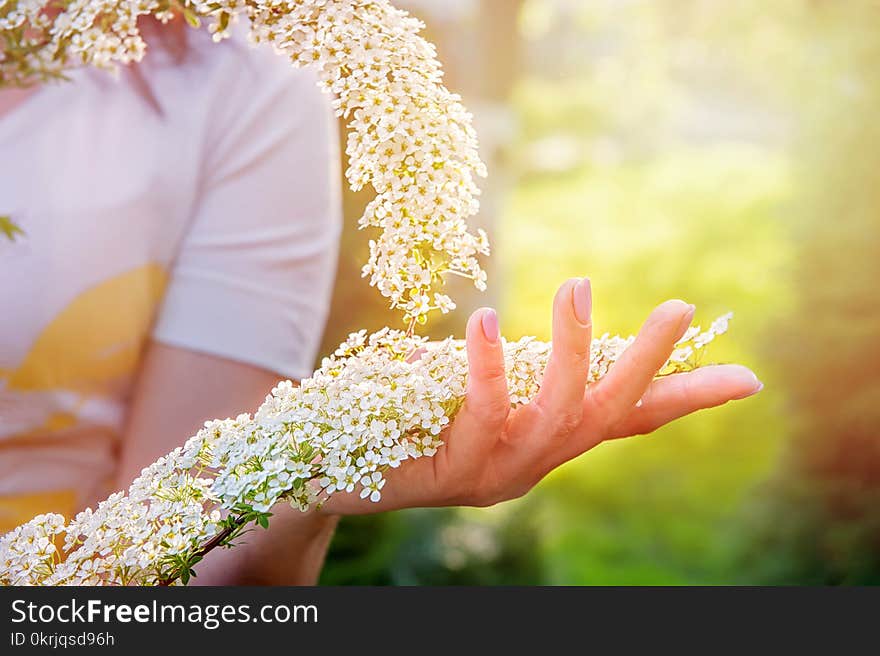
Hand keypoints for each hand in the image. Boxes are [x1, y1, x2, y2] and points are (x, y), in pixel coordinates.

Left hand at [321, 278, 761, 513]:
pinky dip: (488, 368)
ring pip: (555, 416)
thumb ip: (489, 373)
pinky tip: (482, 321)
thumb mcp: (461, 390)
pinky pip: (481, 417)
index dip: (681, 398)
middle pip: (606, 417)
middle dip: (647, 366)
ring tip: (576, 285)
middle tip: (680, 308)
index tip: (746, 379)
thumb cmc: (400, 425)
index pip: (623, 422)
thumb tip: (496, 329)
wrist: (328, 476)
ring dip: (570, 349)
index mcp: (540, 441)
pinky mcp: (450, 476)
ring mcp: (494, 476)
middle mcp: (529, 464)